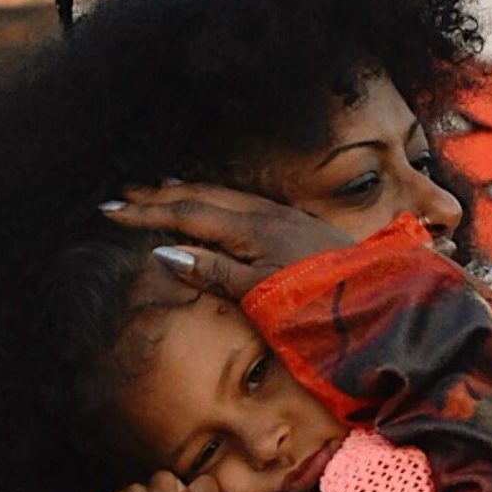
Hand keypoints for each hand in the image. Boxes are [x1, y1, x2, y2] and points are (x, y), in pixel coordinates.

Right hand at [101, 182, 349, 305]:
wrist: (383, 298)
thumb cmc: (321, 303)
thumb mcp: (261, 294)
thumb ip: (215, 272)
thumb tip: (164, 252)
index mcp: (250, 228)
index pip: (186, 214)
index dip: (145, 213)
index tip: (109, 211)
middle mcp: (265, 214)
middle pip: (202, 196)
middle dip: (159, 196)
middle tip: (122, 195)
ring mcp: (283, 216)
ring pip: (223, 195)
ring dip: (188, 191)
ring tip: (160, 188)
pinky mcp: (297, 224)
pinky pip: (242, 202)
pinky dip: (216, 199)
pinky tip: (218, 205)